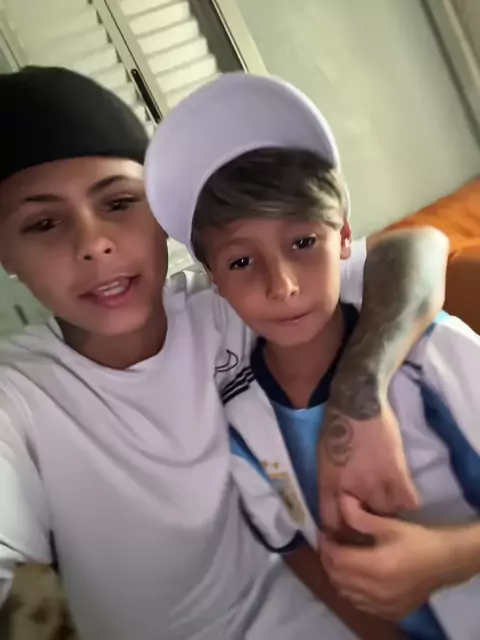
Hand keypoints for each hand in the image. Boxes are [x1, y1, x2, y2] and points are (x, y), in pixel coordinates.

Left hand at [318, 397, 418, 530]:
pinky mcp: (396, 475)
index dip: (339, 533)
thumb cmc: (334, 426)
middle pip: (361, 525)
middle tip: (371, 520)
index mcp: (328, 486)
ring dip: (387, 512)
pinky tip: (403, 494)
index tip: (346, 532)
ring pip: (386, 516)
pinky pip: (407, 502)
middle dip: (365, 525)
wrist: (356, 404)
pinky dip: (407, 500)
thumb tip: (337, 502)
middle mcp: (350, 492)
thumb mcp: (321, 459)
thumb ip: (329, 484)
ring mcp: (374, 485)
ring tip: (387, 504)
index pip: (331, 524)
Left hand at [319, 495, 457, 618]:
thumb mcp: (389, 525)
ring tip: (338, 557)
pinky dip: (350, 590)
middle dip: (328, 559)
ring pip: (346, 593)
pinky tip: (353, 576)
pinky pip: (359, 603)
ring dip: (336, 575)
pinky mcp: (389, 611)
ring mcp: (382, 605)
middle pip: (337, 578)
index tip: (324, 532)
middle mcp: (375, 590)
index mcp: (375, 567)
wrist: (445, 562)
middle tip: (328, 543)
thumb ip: (361, 517)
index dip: (326, 546)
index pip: (337, 560)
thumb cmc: (417, 540)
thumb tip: (340, 502)